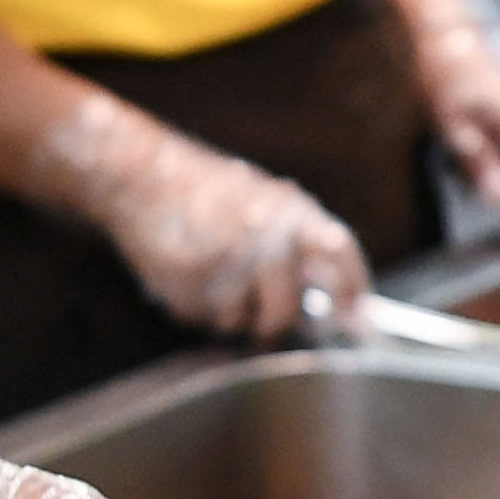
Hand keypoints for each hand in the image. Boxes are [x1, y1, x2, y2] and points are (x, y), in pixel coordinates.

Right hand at [42, 93, 367, 340]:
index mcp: (291, 211)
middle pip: (285, 313)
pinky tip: (187, 272)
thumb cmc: (207, 192)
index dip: (352, 292)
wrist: (142, 176)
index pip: (339, 253)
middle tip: (261, 318)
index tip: (356, 322)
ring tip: (211, 273)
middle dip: (272, 322)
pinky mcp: (190, 283)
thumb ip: (302, 241)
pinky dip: (195, 305)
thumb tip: (335, 295)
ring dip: (228, 311)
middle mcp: (266, 237)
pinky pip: (202, 318)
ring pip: (240, 322)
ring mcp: (227, 263)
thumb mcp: (267, 201)